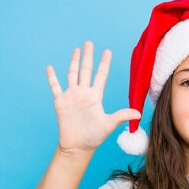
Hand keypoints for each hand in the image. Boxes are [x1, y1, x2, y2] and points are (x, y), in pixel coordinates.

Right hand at [46, 40, 140, 156]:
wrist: (78, 146)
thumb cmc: (94, 137)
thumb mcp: (109, 124)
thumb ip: (122, 116)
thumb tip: (139, 113)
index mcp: (95, 96)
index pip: (101, 75)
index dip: (104, 63)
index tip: (107, 51)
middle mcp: (84, 93)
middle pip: (86, 70)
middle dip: (88, 56)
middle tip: (89, 42)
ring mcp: (72, 96)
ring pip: (72, 74)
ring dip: (73, 62)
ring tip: (75, 49)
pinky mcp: (60, 102)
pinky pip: (55, 86)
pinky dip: (52, 77)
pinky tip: (49, 67)